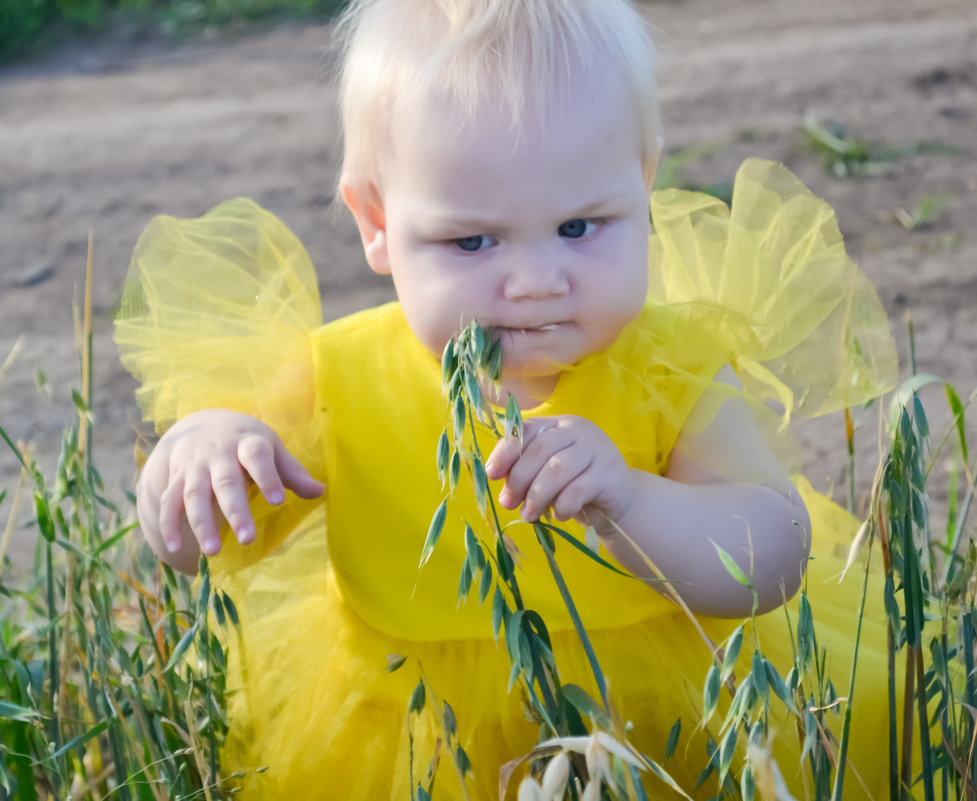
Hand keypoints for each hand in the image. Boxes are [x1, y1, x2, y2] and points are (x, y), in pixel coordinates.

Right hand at [136, 409, 323, 572]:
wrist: (202, 425)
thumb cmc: (247, 444)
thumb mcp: (271, 449)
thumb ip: (292, 472)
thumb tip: (320, 492)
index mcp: (247, 443)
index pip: (257, 457)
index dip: (267, 477)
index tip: (278, 500)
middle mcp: (218, 454)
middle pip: (225, 482)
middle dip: (235, 510)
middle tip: (247, 538)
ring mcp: (194, 467)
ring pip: (195, 495)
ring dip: (202, 524)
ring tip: (212, 552)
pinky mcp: (176, 480)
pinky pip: (170, 502)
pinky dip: (169, 524)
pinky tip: (175, 547)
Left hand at [484, 415, 633, 525]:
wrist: (619, 499)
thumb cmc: (576, 484)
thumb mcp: (548, 472)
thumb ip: (527, 470)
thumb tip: (499, 481)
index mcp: (558, 425)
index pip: (526, 429)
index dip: (506, 451)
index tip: (492, 474)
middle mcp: (578, 430)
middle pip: (540, 449)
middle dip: (519, 479)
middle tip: (508, 503)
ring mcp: (597, 449)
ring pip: (557, 469)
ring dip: (537, 495)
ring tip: (529, 515)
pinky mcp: (610, 473)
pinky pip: (578, 490)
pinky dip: (562, 505)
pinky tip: (558, 515)